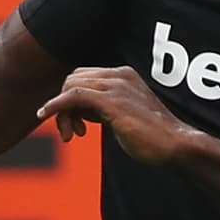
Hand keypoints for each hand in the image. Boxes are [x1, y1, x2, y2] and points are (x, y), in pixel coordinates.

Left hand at [38, 67, 194, 164]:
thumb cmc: (153, 137)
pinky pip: (72, 96)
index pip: (84, 76)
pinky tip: (45, 114)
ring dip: (62, 112)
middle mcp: (119, 75)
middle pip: (74, 79)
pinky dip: (55, 105)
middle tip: (71, 133)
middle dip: (65, 106)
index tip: (79, 126)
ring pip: (70, 86)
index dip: (72, 99)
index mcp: (124, 75)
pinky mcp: (111, 101)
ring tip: (70, 136)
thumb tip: (82, 113)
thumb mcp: (125, 116)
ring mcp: (115, 86)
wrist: (175, 145)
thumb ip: (104, 109)